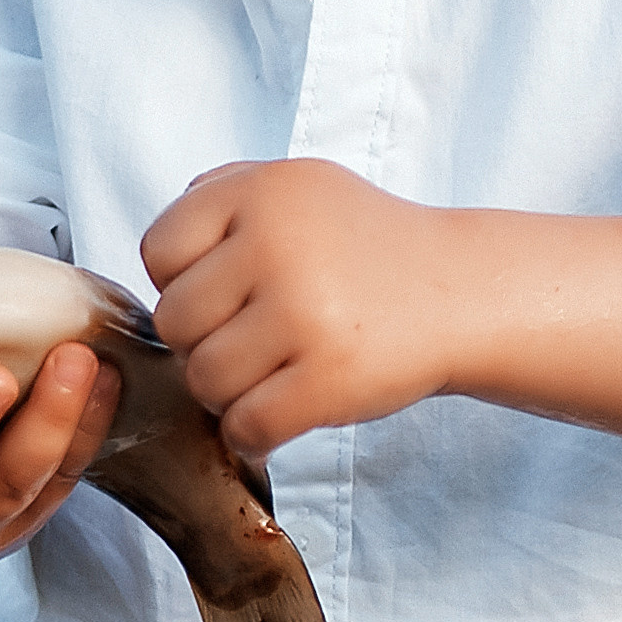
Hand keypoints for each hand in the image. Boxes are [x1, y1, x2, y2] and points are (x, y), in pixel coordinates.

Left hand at [141, 159, 458, 456]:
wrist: (462, 291)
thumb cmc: (365, 249)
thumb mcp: (299, 188)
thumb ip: (225, 195)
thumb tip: (161, 254)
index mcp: (262, 191)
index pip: (159, 251)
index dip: (183, 282)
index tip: (229, 293)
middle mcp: (278, 243)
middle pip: (174, 323)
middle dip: (204, 342)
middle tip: (254, 341)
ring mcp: (305, 312)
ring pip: (204, 381)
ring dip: (230, 393)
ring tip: (274, 375)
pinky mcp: (330, 377)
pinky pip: (246, 426)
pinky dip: (256, 433)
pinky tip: (285, 413)